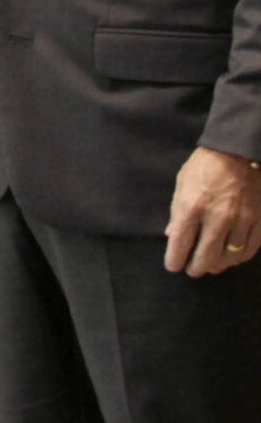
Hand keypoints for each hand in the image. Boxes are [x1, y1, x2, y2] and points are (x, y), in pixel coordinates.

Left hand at [164, 147, 260, 276]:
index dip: (175, 260)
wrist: (237, 152)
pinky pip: (250, 248)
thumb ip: (177, 212)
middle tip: (193, 270)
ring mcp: (241, 220)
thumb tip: (172, 235)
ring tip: (213, 266)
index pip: (181, 244)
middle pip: (206, 256)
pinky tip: (232, 258)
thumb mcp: (182, 185)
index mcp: (192, 207)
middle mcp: (217, 217)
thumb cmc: (204, 167)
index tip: (173, 266)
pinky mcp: (259, 219)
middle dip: (197, 268)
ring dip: (219, 264)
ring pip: (230, 256)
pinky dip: (240, 257)